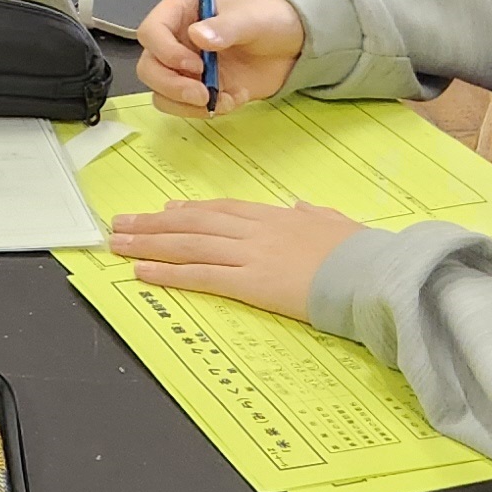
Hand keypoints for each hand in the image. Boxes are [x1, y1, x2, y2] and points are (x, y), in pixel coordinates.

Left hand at [104, 199, 359, 321]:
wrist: (372, 272)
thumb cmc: (362, 252)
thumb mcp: (338, 223)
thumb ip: (316, 216)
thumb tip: (302, 208)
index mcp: (276, 217)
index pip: (222, 210)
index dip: (189, 211)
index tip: (165, 211)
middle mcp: (256, 230)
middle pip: (194, 223)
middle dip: (154, 225)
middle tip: (123, 224)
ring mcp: (250, 254)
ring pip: (188, 245)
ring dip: (149, 245)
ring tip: (119, 244)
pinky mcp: (250, 283)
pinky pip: (200, 276)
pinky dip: (168, 273)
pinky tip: (143, 273)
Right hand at [129, 0, 305, 114]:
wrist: (293, 46)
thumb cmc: (269, 19)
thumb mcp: (252, 18)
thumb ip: (226, 26)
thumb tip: (198, 36)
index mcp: (181, 13)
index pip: (151, 32)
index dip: (165, 52)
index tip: (195, 65)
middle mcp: (176, 42)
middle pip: (149, 67)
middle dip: (171, 85)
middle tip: (201, 92)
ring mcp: (185, 69)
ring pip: (160, 92)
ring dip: (184, 103)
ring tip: (218, 99)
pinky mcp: (198, 90)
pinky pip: (184, 108)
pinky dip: (206, 111)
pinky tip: (232, 99)